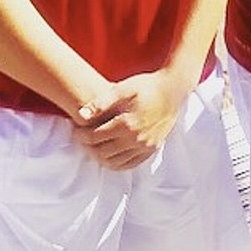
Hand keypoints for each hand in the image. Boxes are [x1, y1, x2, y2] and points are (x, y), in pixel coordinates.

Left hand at [72, 70, 188, 169]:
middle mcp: (136, 139)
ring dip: (100, 156)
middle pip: (102, 152)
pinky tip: (110, 153)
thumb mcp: (123, 88)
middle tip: (82, 137)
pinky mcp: (152, 149)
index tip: (76, 128)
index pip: (94, 138)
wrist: (174, 89)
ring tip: (94, 145)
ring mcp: (146, 146)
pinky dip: (116, 163)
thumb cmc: (147, 85)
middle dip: (88, 147)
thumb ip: (101, 102)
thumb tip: (81, 114)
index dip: (81, 135)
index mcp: (127, 124)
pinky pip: (130, 164)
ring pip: (114, 162)